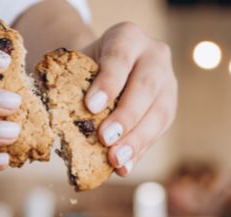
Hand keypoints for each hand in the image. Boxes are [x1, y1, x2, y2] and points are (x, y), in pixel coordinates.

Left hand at [82, 22, 176, 175]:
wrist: (108, 67)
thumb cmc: (88, 66)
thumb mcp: (78, 65)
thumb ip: (73, 87)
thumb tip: (60, 124)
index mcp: (128, 37)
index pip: (120, 58)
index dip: (108, 83)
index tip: (91, 106)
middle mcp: (155, 55)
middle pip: (145, 86)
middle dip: (126, 116)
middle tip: (106, 139)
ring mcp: (168, 82)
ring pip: (159, 112)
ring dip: (136, 139)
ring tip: (116, 160)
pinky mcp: (170, 107)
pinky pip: (159, 131)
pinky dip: (140, 150)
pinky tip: (125, 166)